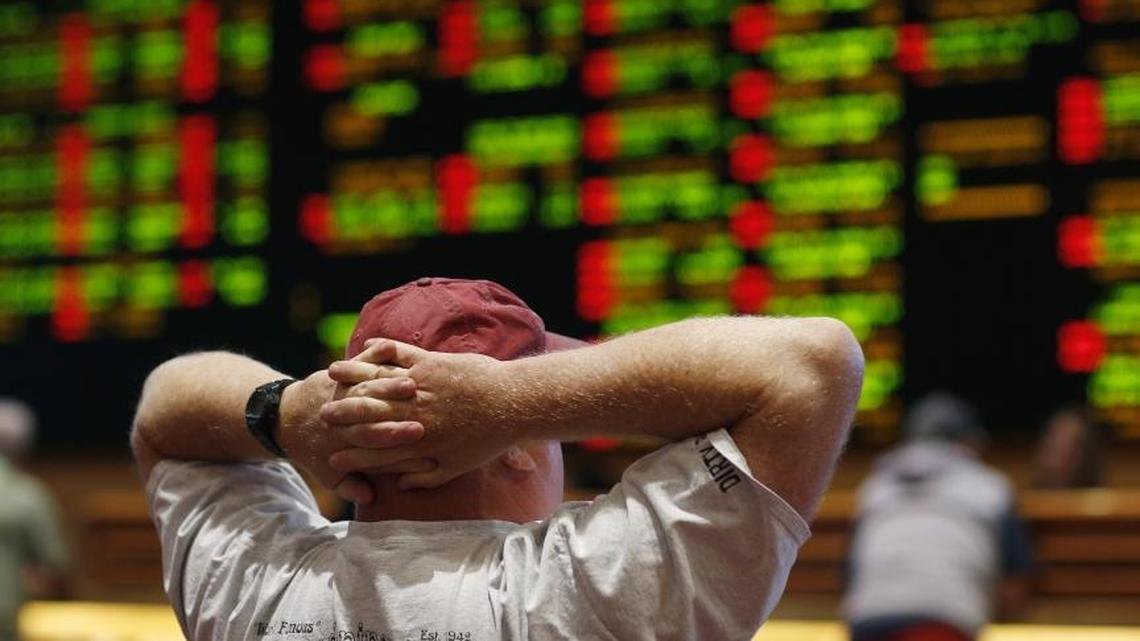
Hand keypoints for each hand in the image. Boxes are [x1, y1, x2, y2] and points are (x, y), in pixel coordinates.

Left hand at [279, 368, 418, 503]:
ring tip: (412, 381)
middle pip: (376, 409)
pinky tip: (392, 353)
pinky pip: (359, 362)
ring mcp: (342, 390)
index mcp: (346, 440)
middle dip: (398, 408)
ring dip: (389, 382)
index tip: (420, 434)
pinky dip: (375, 354)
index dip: (397, 436)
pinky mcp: (340, 374)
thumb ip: (349, 485)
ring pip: (368, 384)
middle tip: (419, 405)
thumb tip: (369, 498)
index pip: (377, 439)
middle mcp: (345, 413)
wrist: (284, 419)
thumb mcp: (327, 474)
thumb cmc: (312, 449)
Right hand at [321, 339, 517, 488]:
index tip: (331, 456)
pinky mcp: (432, 363)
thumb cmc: (489, 438)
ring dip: (355, 376)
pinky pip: (401, 353)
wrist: (515, 403)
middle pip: (369, 412)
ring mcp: (422, 386)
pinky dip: (383, 350)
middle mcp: (414, 412)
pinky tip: (369, 347)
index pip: (376, 449)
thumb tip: (400, 485)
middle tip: (321, 413)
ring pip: (380, 381)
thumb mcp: (457, 466)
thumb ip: (425, 476)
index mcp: (418, 441)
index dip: (352, 453)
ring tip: (333, 373)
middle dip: (343, 412)